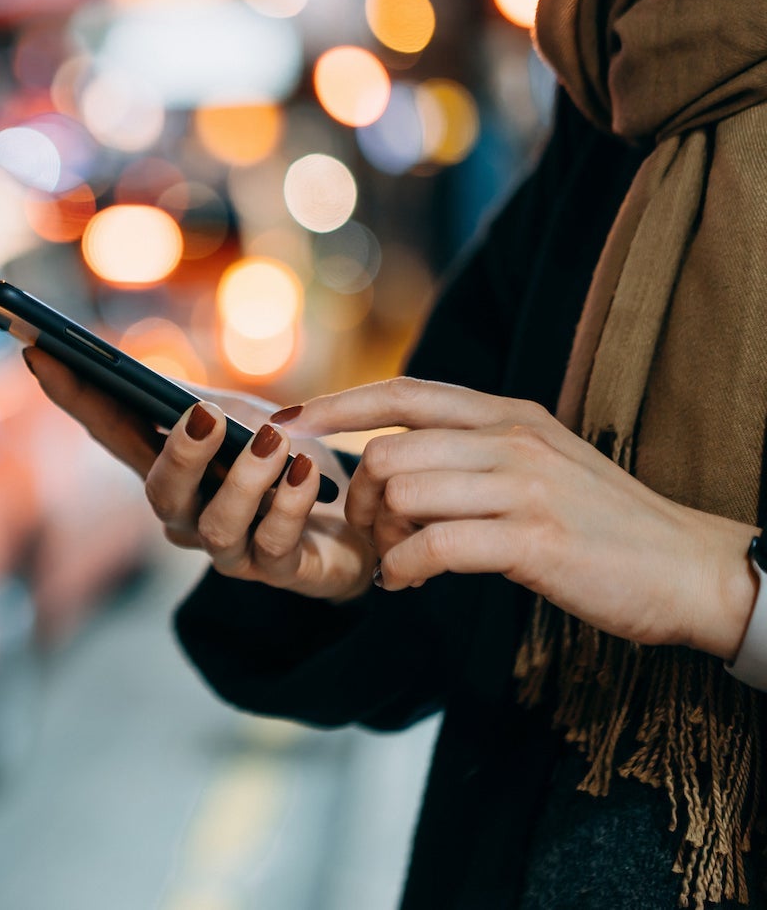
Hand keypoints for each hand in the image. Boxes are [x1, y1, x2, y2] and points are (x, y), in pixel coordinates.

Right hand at [24, 348, 374, 601]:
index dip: (72, 397)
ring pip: (217, 525)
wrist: (366, 519)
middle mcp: (187, 515)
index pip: (109, 431)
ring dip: (245, 480)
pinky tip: (304, 472)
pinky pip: (275, 543)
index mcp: (169, 469)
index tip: (39, 353)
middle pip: (161, 492)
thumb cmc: (290, 463)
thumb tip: (152, 388)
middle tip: (201, 415)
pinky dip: (289, 504)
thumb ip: (198, 406)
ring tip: (274, 443)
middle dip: (179, 454)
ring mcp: (231, 550)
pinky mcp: (281, 571)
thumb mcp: (244, 418)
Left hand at [279, 377, 760, 658]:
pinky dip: (403, 569)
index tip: (288, 422)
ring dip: (379, 537)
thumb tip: (394, 460)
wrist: (689, 569)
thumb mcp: (537, 465)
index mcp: (508, 415)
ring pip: (402, 494)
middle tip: (371, 535)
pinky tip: (407, 583)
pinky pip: (433, 546)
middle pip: (388, 453)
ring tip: (396, 561)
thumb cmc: (602, 525)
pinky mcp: (533, 541)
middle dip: (359, 500)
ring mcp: (523, 487)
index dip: (337, 406)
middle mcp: (511, 439)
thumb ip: (471, 453)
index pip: (402, 393)